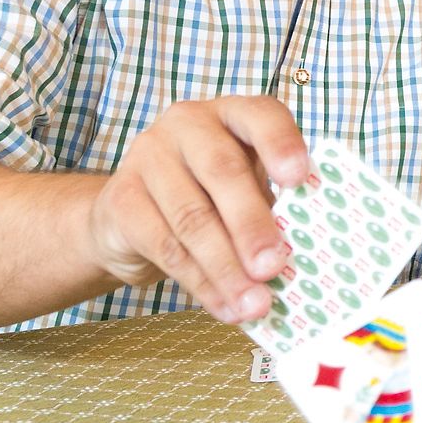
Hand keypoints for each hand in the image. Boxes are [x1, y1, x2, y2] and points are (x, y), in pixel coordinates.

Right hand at [84, 95, 310, 322]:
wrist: (131, 218)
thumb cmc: (210, 199)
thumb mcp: (245, 191)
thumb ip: (271, 209)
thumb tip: (298, 256)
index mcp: (232, 115)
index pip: (260, 116)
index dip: (281, 144)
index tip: (300, 178)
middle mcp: (188, 124)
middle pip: (223, 171)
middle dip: (251, 225)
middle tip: (273, 267)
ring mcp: (148, 156)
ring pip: (193, 217)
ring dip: (227, 269)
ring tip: (254, 304)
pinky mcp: (121, 197)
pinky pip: (165, 245)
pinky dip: (201, 283)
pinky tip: (225, 307)